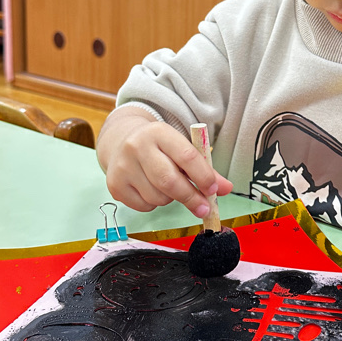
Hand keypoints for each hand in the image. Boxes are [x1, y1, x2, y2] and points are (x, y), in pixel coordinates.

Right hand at [100, 111, 232, 215]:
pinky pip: (144, 206)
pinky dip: (154, 204)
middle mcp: (137, 147)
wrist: (121, 141)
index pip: (186, 156)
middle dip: (191, 197)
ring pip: (158, 197)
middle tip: (204, 208)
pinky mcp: (115, 186)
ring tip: (169, 188)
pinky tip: (152, 190)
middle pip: (169, 181)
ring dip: (171, 199)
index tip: (214, 190)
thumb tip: (226, 189)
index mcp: (159, 132)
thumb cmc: (159, 147)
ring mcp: (123, 167)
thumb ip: (205, 168)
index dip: (203, 176)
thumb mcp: (181, 147)